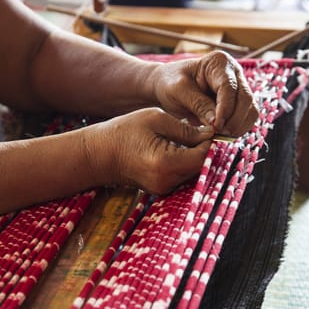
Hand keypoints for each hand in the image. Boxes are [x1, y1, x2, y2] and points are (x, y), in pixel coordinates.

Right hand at [85, 108, 213, 194]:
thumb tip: (209, 134)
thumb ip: (185, 128)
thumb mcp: (156, 119)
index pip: (203, 157)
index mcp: (166, 163)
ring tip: (190, 137)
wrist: (98, 154)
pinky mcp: (160, 189)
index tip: (210, 128)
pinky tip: (178, 148)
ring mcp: (162, 188)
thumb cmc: (123, 131)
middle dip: (204, 150)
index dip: (210, 143)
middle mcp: (166, 181)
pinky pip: (181, 175)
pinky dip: (184, 162)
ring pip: (192, 172)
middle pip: (200, 167)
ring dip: (195, 156)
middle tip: (202, 132)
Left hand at [150, 51, 258, 136]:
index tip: (216, 127)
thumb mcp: (179, 92)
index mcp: (218, 62)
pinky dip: (238, 129)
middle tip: (218, 135)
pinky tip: (223, 135)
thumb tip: (217, 122)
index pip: (229, 87)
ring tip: (220, 137)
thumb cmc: (170, 84)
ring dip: (238, 126)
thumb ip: (198, 104)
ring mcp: (238, 87)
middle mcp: (233, 72)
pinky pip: (247, 118)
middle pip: (245, 98)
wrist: (167, 86)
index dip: (226, 109)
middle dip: (234, 120)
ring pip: (251, 109)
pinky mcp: (239, 102)